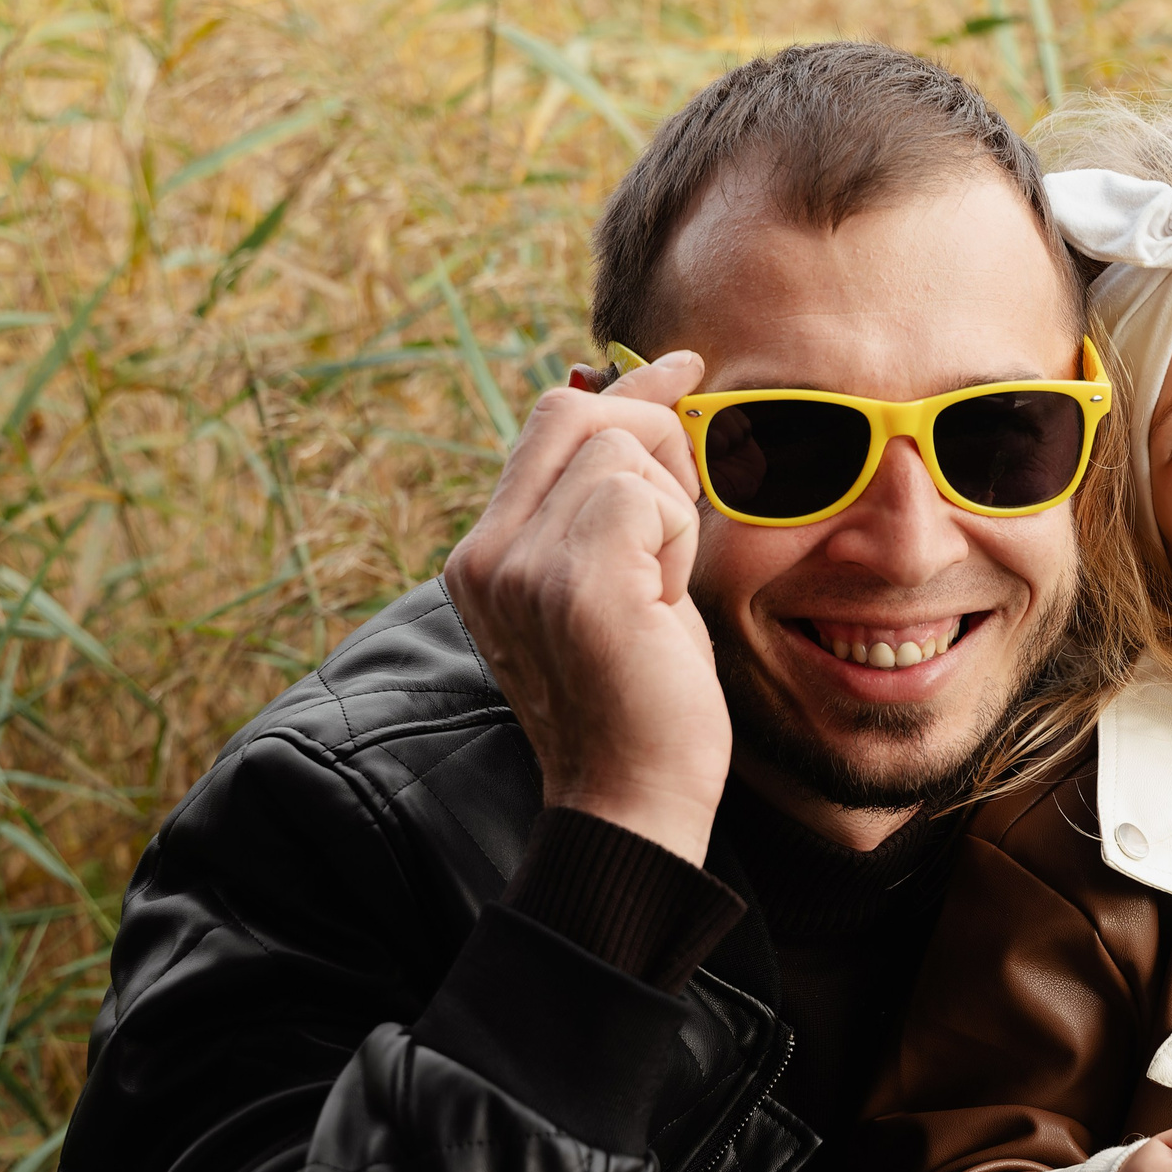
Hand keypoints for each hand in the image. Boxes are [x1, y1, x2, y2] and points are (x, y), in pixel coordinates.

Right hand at [444, 353, 729, 862]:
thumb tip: (657, 388)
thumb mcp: (625, 581)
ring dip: (671, 511)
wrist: (636, 800)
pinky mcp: (570, 583)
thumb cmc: (645, 700)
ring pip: (619, 450)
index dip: (627, 391)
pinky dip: (675, 538)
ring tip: (660, 591)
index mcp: (486, 553)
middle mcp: (485, 554)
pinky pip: (638, 493)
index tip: (685, 371)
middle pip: (579, 414)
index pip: (552, 421)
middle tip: (681, 522)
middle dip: (656, 443)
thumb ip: (617, 500)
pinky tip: (663, 601)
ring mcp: (519, 567)